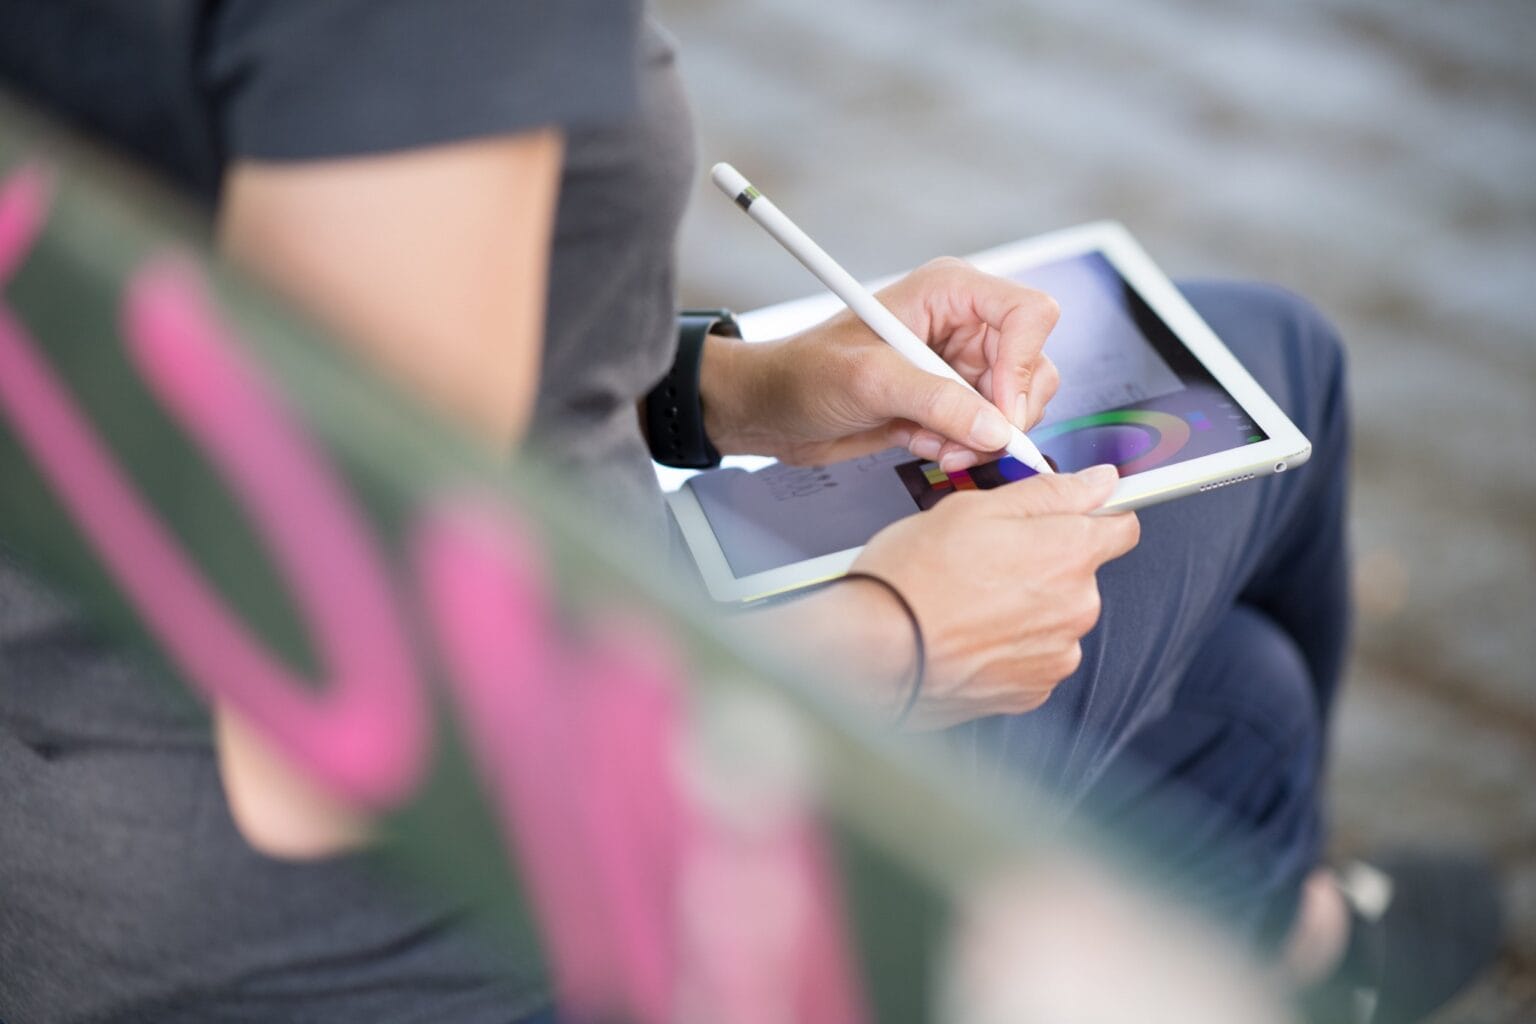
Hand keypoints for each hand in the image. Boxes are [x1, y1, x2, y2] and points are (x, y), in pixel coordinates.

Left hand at [701, 257, 1060, 468]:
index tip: (1002, 411)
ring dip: (982, 435)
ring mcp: (958, 364)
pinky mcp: (950, 401)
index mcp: (949, 292)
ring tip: (936, 445)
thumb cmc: (803, 373)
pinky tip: (919, 443)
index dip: (1024, 362)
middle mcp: (963, 324)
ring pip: (1015, 404)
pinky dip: (961, 446)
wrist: (772, 410)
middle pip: (1032, 364)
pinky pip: (986, 430)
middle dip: (1006, 411)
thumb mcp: (868, 381)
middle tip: (968, 441)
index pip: (1028, 313)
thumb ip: (936, 401)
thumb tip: (995, 427)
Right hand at [850, 465, 1138, 729]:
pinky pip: (1032, 660)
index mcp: (1069, 553)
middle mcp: (1076, 608)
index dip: (1092, 516)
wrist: (873, 654)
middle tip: (983, 560)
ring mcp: (1055, 656)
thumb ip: (1049, 493)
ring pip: (1053, 619)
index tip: (1070, 518)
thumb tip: (1098, 482)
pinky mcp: (1030, 693)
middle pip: (1080, 576)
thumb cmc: (912, 580)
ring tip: (967, 603)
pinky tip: (967, 635)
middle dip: (1042, 565)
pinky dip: (1007, 648)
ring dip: (1024, 610)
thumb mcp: (975, 509)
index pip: (1121, 527)